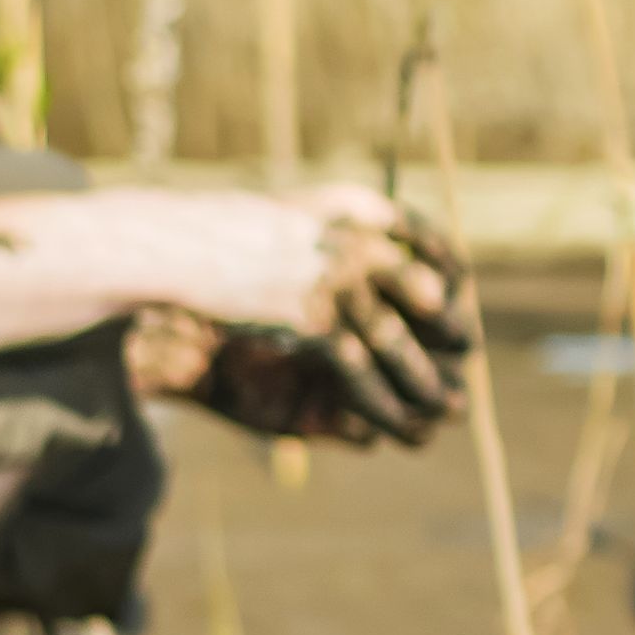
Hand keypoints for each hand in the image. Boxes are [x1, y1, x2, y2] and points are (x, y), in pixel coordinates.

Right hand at [153, 191, 470, 448]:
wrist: (166, 244)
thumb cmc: (214, 232)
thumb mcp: (285, 217)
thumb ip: (330, 229)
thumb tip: (367, 238)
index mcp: (351, 206)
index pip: (423, 237)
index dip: (445, 269)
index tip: (458, 291)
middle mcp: (355, 240)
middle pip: (426, 293)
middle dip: (450, 328)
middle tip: (468, 350)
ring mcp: (337, 282)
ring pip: (398, 342)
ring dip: (426, 381)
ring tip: (453, 409)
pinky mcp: (313, 321)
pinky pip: (361, 372)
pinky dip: (384, 404)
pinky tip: (402, 428)